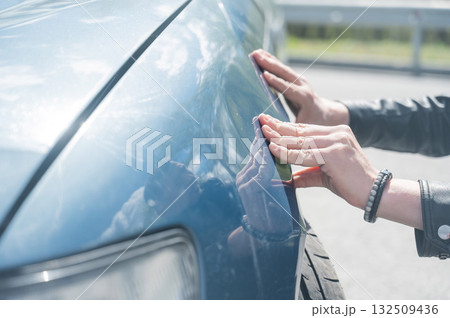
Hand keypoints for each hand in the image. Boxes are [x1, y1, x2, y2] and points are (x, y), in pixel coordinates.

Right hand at [251, 49, 348, 125]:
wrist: (326, 114)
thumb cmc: (313, 123)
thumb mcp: (303, 129)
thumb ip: (288, 128)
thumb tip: (269, 128)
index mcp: (305, 99)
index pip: (289, 89)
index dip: (276, 82)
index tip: (264, 75)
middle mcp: (303, 86)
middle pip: (285, 73)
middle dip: (270, 64)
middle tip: (256, 57)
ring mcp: (300, 81)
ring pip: (283, 68)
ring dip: (269, 60)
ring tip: (255, 53)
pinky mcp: (295, 79)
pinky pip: (282, 69)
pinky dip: (272, 62)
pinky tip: (262, 55)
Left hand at [259, 113, 377, 208]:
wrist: (375, 193)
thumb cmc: (350, 183)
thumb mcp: (324, 175)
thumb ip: (306, 174)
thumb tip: (289, 180)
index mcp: (336, 134)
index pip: (305, 129)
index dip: (285, 126)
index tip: (269, 123)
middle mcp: (337, 133)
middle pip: (301, 130)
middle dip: (279, 126)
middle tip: (260, 121)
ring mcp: (336, 141)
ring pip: (300, 140)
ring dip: (279, 137)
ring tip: (263, 133)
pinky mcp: (335, 152)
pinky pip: (305, 153)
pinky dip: (287, 152)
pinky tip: (273, 149)